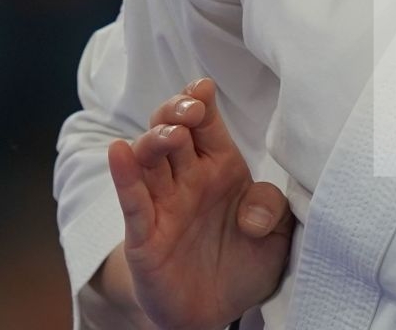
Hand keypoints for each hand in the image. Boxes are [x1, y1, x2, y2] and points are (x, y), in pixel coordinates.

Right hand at [105, 77, 293, 329]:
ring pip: (148, 159)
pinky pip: (131, 201)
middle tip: (190, 109)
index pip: (205, 123)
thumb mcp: (276, 236)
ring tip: (170, 133)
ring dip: (155, 140)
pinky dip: (124, 176)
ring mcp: (163, 204)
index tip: (203, 87)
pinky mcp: (144, 235)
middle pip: (172, 130)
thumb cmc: (244, 262)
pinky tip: (118, 152)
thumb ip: (271, 210)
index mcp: (220, 167)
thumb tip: (253, 212)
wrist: (218, 312)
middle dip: (176, 111)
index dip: (200, 100)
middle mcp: (187, 179)